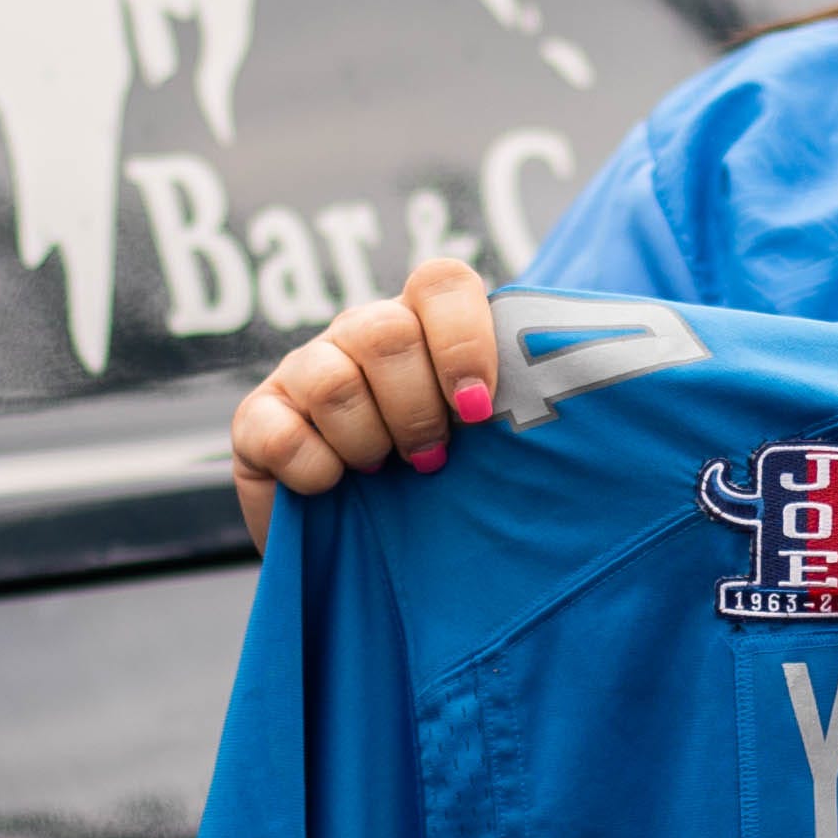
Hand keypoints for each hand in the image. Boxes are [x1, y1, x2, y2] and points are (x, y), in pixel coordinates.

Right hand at [227, 257, 500, 539]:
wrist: (366, 555)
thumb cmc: (439, 490)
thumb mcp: (485, 447)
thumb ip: (519, 412)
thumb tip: (581, 400)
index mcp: (421, 325)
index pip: (440, 282)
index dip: (462, 339)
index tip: (476, 410)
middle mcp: (358, 335)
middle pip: (385, 332)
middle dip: (416, 408)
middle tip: (431, 459)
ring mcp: (302, 371)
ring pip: (333, 380)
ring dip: (368, 440)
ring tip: (380, 470)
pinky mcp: (256, 419)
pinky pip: (281, 432)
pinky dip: (315, 469)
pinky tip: (331, 487)